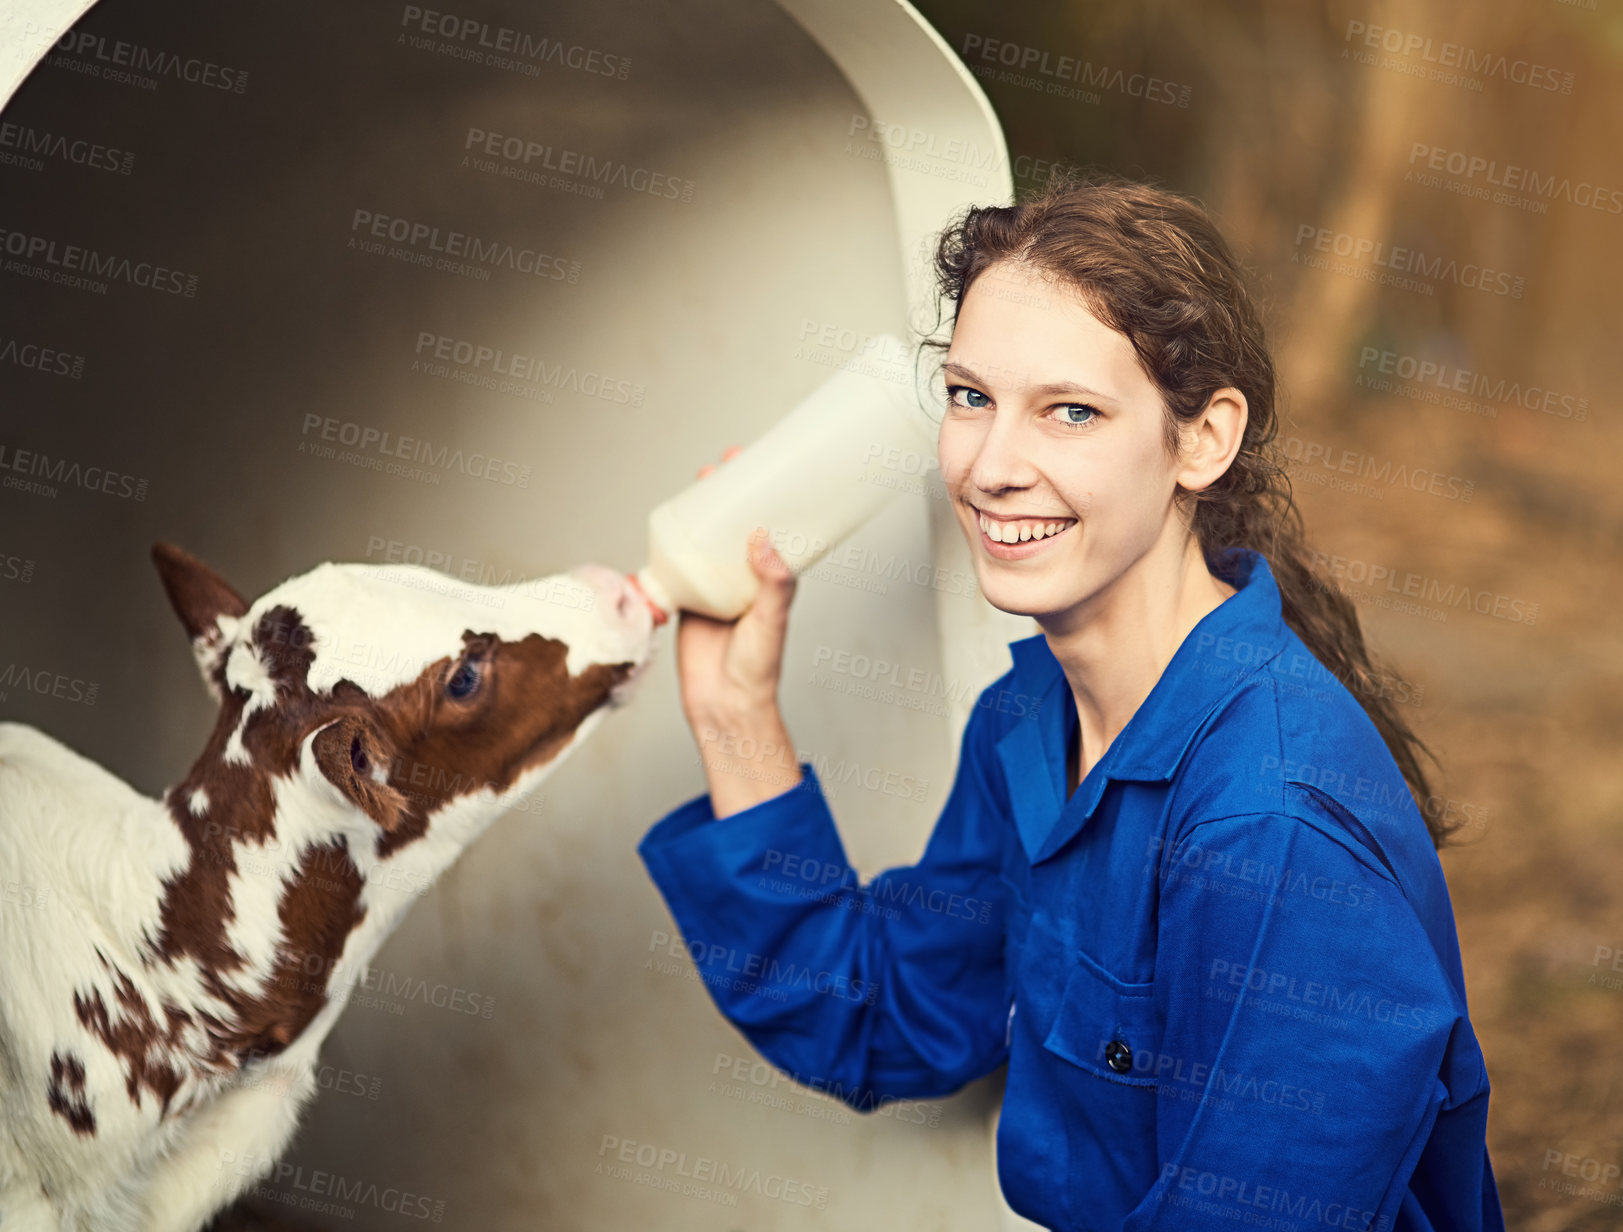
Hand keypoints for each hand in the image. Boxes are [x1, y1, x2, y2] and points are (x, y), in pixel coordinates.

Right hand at [674, 446, 799, 725]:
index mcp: (770, 578)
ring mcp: (713, 585)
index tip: (765, 468)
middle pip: (735, 524)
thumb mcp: (772, 622)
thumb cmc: (757, 669)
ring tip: (699, 482)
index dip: (769, 497)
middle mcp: (742, 577)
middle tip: (726, 465)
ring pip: (705, 539)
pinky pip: (678, 563)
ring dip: (702, 511)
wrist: (722, 705)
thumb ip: (774, 583)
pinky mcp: (686, 597)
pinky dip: (673, 543)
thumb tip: (763, 538)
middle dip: (731, 493)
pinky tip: (668, 521)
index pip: (772, 526)